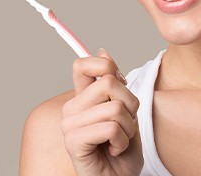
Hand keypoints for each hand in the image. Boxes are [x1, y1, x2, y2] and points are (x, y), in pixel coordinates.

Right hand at [61, 48, 142, 175]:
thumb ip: (113, 82)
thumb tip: (102, 50)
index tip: (121, 84)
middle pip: (108, 82)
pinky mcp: (73, 141)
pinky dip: (122, 141)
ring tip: (120, 139)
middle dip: (130, 104)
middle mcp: (72, 108)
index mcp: (82, 97)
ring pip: (115, 107)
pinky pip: (111, 127)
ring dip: (129, 127)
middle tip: (126, 123)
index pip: (83, 64)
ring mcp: (69, 124)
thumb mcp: (125, 108)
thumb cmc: (122, 147)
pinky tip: (114, 150)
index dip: (108, 66)